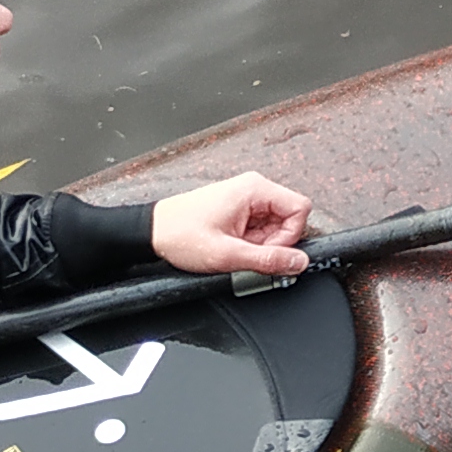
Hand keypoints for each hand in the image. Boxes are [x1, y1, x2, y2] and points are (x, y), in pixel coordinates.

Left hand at [150, 171, 313, 276]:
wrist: (151, 232)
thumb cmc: (180, 234)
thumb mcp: (227, 254)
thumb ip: (267, 260)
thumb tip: (298, 262)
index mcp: (254, 189)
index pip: (300, 208)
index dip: (289, 236)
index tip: (269, 252)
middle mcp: (253, 189)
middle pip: (288, 218)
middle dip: (273, 243)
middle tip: (247, 254)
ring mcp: (245, 199)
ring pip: (274, 226)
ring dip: (259, 244)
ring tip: (233, 249)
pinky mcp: (238, 209)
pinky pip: (259, 228)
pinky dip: (250, 243)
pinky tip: (230, 246)